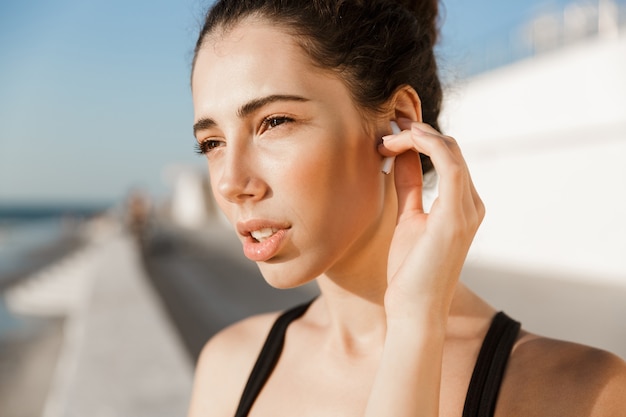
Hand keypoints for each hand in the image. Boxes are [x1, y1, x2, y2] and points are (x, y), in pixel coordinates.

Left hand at [377, 118, 484, 320]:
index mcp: (463, 205)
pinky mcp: (456, 217)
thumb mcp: (408, 217)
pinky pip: (450, 165)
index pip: (447, 156)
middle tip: (383, 132)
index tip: (387, 136)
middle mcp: (471, 203)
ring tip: (386, 137)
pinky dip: (426, 145)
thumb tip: (399, 155)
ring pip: (450, 149)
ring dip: (416, 135)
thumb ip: (409, 186)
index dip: (418, 139)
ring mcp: (467, 210)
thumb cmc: (411, 270)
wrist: (414, 308)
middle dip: (416, 133)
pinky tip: (400, 141)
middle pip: (450, 148)